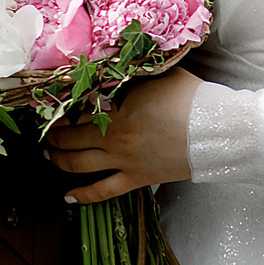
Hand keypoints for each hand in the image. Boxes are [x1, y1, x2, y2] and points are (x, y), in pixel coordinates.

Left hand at [46, 69, 201, 201]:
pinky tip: (67, 198)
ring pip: (78, 164)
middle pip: (70, 137)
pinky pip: (103, 192)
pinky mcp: (137, 179)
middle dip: (53, 134)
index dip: (60, 107)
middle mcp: (114, 138)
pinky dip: (82, 196)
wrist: (217, 130)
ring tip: (49, 155)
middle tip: (46, 131)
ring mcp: (124, 161)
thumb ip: (134, 73)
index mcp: (117, 110)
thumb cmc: (192, 98)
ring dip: (58, 159)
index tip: (50, 105)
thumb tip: (117, 67)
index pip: (77, 109)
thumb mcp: (159, 75)